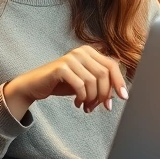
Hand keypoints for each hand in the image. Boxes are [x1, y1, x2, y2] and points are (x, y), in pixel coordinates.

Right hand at [3, 46, 128, 119]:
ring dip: (92, 99)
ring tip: (86, 106)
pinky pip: (80, 85)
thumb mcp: (85, 82)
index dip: (119, 82)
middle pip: (104, 74)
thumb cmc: (62, 83)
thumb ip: (101, 84)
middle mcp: (81, 51)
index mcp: (90, 52)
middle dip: (104, 94)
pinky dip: (82, 98)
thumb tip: (120, 94)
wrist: (35, 85)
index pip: (112, 65)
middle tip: (99, 107)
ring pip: (93, 82)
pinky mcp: (61, 68)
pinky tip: (77, 103)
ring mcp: (71, 58)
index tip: (123, 98)